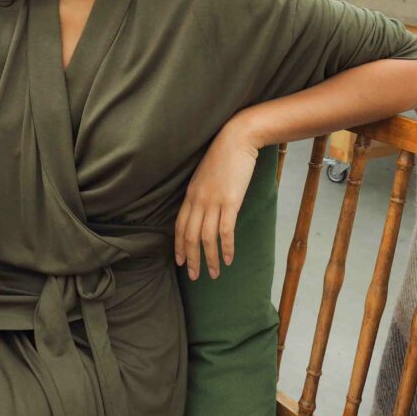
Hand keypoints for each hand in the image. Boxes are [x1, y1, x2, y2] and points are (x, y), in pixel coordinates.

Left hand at [175, 118, 259, 280]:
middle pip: (189, 236)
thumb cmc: (224, 156)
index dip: (178, 246)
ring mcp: (213, 201)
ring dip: (209, 258)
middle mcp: (198, 200)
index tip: (180, 261)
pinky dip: (226, 247)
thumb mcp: (205, 176)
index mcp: (190, 194)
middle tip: (194, 276)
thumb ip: (202, 194)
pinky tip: (229, 259)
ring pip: (206, 238)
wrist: (237, 139)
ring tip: (213, 273)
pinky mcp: (231, 201)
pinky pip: (225, 231)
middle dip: (191, 259)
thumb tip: (204, 211)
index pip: (179, 226)